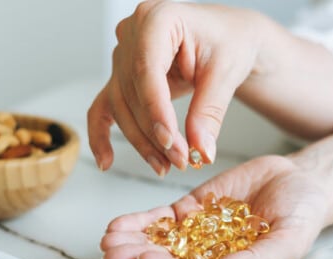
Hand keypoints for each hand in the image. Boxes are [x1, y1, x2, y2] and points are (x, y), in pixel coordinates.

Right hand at [87, 0, 267, 175]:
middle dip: (154, 132)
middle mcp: (132, 32)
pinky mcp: (121, 75)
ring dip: (141, 140)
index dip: (156, 110)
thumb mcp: (226, 73)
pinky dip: (102, 134)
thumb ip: (209, 112)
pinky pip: (104, 106)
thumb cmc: (230, 42)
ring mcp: (123, 53)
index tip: (170, 141)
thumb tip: (201, 150)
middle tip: (180, 160)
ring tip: (165, 165)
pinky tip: (107, 161)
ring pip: (121, 105)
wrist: (229, 38)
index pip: (147, 69)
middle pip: (132, 92)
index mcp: (158, 17)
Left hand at [99, 155, 327, 258]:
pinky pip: (162, 221)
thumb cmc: (303, 215)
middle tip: (114, 252)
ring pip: (160, 245)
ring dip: (132, 243)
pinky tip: (119, 224)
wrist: (301, 180)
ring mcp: (199, 237)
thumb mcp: (290, 240)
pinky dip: (140, 222)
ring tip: (109, 239)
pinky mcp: (192, 213)